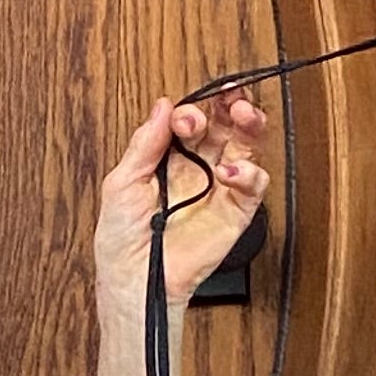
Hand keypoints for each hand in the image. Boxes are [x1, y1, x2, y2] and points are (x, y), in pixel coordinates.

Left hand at [92, 88, 269, 309]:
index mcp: (170, 159)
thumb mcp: (122, 182)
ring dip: (250, 126)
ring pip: (247, 146)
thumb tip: (163, 106)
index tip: (184, 116)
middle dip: (230, 106)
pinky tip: (230, 171)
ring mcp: (219, 189)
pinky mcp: (235, 213)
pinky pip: (253, 185)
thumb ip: (146, 144)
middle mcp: (198, 169)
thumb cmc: (121, 238)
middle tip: (231, 96)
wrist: (134, 278)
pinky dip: (248, 172)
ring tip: (243, 116)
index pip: (193, 121)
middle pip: (225, 126)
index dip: (194, 111)